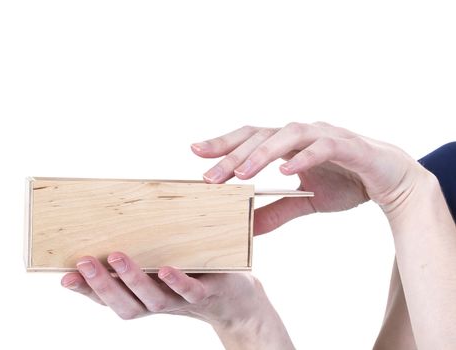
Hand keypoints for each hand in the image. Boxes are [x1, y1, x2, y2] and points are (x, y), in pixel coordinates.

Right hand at [61, 253, 293, 348]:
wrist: (236, 297)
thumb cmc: (191, 273)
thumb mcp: (161, 262)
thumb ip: (142, 250)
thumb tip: (113, 221)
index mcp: (141, 295)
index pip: (107, 297)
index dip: (85, 290)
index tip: (63, 277)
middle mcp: (156, 301)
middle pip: (123, 303)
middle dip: (101, 285)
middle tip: (83, 263)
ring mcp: (181, 300)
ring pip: (152, 299)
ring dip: (132, 280)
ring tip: (117, 257)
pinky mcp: (206, 292)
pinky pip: (190, 290)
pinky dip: (178, 282)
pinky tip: (167, 268)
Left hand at [191, 123, 429, 233]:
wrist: (391, 179)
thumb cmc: (346, 181)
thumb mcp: (305, 202)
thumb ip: (276, 211)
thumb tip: (247, 229)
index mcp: (288, 145)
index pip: (250, 138)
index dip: (224, 144)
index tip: (195, 152)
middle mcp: (302, 134)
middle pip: (261, 136)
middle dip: (233, 155)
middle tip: (209, 176)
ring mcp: (325, 136)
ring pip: (287, 136)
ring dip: (262, 154)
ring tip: (241, 174)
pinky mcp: (348, 145)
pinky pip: (323, 147)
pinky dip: (304, 157)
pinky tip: (286, 170)